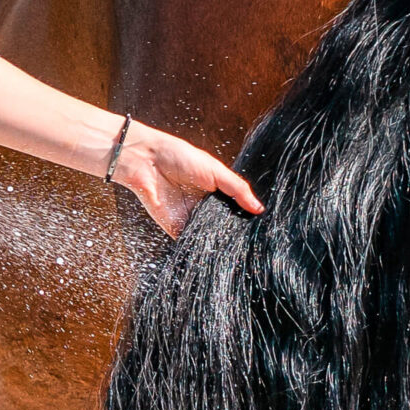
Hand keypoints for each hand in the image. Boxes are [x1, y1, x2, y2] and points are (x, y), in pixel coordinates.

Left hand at [110, 123, 262, 237]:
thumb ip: (237, 189)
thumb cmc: (179, 157)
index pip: (235, 209)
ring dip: (219, 243)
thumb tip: (258, 208)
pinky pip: (190, 243)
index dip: (246, 217)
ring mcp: (190, 219)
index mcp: (215, 192)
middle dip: (234, 233)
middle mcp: (204, 207)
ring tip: (237, 250)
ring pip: (209, 237)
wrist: (147, 163)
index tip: (262, 228)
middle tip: (252, 242)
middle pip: (223, 225)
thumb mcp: (216, 170)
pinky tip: (214, 251)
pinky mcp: (175, 229)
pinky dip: (200, 248)